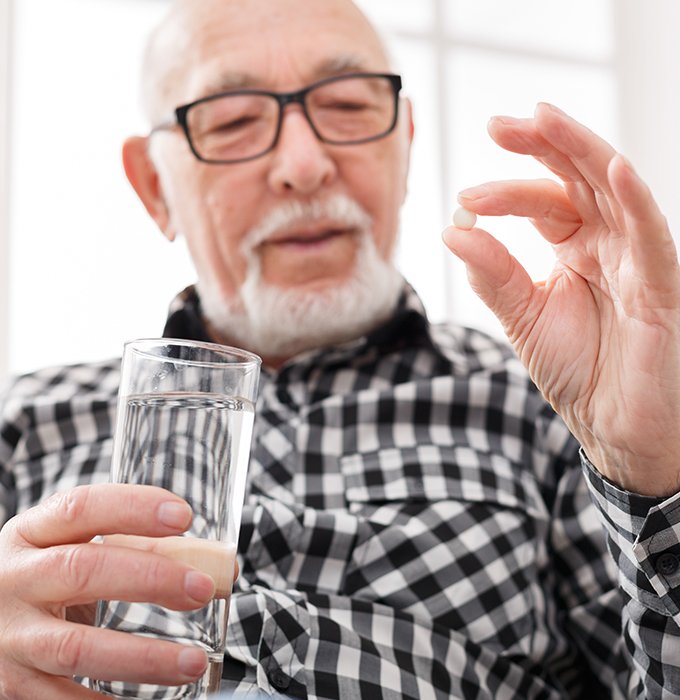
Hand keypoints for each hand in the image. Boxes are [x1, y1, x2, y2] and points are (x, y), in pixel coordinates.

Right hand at [0, 484, 216, 697]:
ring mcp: (9, 636)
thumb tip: (223, 566)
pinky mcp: (10, 684)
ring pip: (74, 647)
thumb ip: (144, 548)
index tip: (183, 516)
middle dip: (149, 578)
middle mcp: (14, 579)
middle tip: (202, 589)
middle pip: (81, 570)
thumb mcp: (77, 547)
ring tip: (194, 662)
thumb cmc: (51, 575)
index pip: (80, 508)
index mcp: (32, 532)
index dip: (132, 508)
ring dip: (142, 657)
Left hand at [442, 102, 679, 496]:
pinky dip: (635, 201)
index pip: (543, 202)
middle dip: (543, 146)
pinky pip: (651, 236)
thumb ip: (494, 275)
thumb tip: (453, 230)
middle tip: (499, 124)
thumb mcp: (523, 318)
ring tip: (542, 121)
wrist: (611, 426)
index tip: (464, 200)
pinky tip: (611, 169)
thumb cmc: (576, 371)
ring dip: (581, 152)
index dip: (506, 193)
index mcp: (575, 248)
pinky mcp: (659, 286)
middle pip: (579, 178)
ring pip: (614, 190)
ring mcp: (636, 259)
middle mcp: (607, 243)